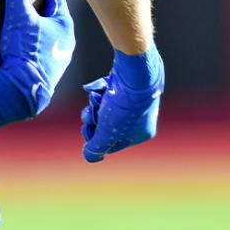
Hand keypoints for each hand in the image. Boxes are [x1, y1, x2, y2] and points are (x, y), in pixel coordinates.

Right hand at [0, 0, 74, 132]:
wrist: (22, 91)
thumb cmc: (23, 51)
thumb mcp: (18, 17)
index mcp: (65, 24)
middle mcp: (66, 41)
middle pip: (52, 13)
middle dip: (37, 3)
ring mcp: (58, 58)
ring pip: (47, 32)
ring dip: (34, 23)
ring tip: (17, 19)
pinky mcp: (48, 71)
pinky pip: (40, 48)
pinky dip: (31, 39)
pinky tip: (18, 42)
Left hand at [81, 45, 163, 161]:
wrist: (135, 73)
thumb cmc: (123, 106)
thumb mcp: (107, 132)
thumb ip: (97, 147)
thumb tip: (89, 156)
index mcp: (141, 134)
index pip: (111, 144)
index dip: (96, 138)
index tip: (88, 130)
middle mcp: (140, 118)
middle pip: (106, 125)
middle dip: (94, 119)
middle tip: (90, 113)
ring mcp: (133, 100)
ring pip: (104, 109)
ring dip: (95, 104)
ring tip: (96, 98)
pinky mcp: (125, 85)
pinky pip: (106, 93)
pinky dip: (100, 92)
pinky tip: (101, 88)